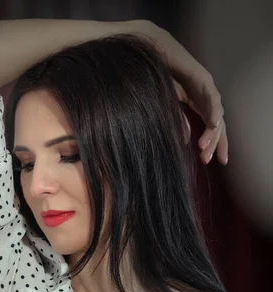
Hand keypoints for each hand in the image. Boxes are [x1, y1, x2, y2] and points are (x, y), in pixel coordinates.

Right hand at [131, 20, 227, 164]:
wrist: (151, 53)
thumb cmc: (156, 78)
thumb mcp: (167, 107)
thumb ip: (178, 121)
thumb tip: (185, 140)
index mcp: (198, 103)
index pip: (210, 127)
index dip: (213, 144)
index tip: (209, 162)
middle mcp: (205, 96)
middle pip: (218, 123)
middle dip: (217, 143)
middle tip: (211, 160)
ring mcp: (206, 86)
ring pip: (217, 113)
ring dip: (212, 132)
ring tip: (205, 147)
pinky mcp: (202, 78)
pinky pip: (212, 97)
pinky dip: (213, 111)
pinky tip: (212, 124)